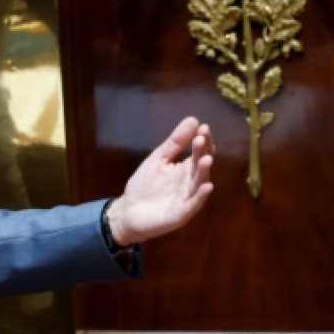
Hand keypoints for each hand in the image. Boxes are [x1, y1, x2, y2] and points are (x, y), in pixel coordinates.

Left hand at [108, 117, 213, 245]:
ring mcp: (187, 199)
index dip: (202, 141)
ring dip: (204, 172)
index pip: (199, 152)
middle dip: (202, 153)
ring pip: (199, 184)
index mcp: (185, 169)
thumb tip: (193, 119)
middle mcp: (190, 183)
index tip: (203, 128)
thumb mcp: (157, 160)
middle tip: (201, 139)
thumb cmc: (143, 186)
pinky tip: (206, 186)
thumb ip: (174, 143)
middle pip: (200, 166)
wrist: (127, 212)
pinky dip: (200, 196)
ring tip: (206, 159)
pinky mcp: (181, 214)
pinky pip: (193, 204)